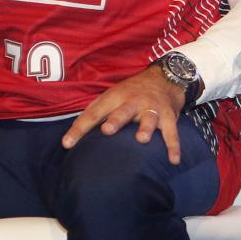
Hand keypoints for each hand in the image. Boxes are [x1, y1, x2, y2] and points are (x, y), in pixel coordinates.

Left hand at [61, 67, 188, 162]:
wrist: (163, 78)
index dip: (79, 128)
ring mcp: (151, 108)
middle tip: (107, 130)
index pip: (93, 114)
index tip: (67, 144)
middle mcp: (132, 101)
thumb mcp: (111, 96)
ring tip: (142, 139)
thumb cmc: (130, 92)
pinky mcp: (168, 116)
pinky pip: (171, 132)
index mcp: (114, 98)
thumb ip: (94, 112)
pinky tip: (173, 160)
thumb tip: (73, 132)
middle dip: (115, 120)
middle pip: (122, 111)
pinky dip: (174, 146)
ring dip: (145, 127)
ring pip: (148, 118)